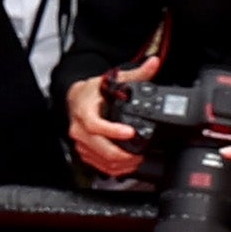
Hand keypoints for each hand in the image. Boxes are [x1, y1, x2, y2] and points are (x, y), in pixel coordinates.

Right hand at [65, 65, 145, 181]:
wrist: (76, 100)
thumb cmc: (93, 92)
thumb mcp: (113, 79)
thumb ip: (136, 74)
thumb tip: (154, 63)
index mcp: (85, 111)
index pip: (94, 124)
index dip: (112, 130)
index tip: (130, 132)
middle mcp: (80, 129)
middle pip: (98, 147)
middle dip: (120, 154)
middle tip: (139, 155)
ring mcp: (81, 142)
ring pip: (98, 158)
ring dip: (118, 163)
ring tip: (137, 161)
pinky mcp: (84, 150)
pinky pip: (96, 164)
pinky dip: (111, 168)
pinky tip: (125, 166)